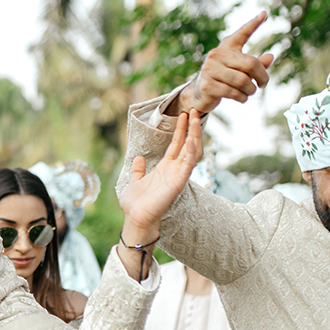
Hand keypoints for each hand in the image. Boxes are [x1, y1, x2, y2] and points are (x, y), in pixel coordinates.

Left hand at [119, 110, 203, 240]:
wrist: (136, 218)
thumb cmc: (136, 204)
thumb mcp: (134, 181)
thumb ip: (139, 170)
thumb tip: (139, 158)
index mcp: (165, 168)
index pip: (177, 145)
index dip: (181, 130)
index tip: (183, 115)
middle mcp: (174, 170)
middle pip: (187, 144)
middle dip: (191, 127)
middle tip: (193, 110)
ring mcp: (178, 176)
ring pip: (192, 151)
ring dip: (195, 135)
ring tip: (195, 118)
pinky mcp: (179, 182)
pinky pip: (189, 164)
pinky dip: (191, 151)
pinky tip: (192, 139)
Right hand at [166, 12, 274, 115]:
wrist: (200, 94)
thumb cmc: (224, 79)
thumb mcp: (240, 70)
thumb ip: (256, 65)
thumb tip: (271, 56)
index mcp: (227, 47)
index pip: (242, 34)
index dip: (253, 24)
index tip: (265, 13)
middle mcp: (217, 55)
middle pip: (250, 64)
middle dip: (262, 76)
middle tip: (263, 84)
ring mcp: (210, 69)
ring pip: (242, 81)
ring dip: (251, 90)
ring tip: (250, 92)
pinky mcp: (207, 85)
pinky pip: (233, 92)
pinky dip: (242, 97)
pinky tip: (242, 98)